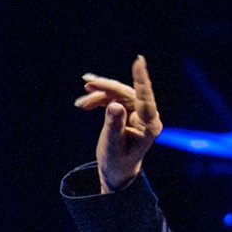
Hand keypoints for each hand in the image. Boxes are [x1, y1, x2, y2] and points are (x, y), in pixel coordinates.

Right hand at [74, 55, 162, 192]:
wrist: (116, 170)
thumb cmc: (117, 162)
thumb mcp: (113, 146)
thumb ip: (114, 126)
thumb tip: (115, 105)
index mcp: (150, 127)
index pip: (146, 99)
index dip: (141, 79)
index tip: (138, 61)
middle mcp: (147, 117)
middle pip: (128, 93)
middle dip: (106, 88)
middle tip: (87, 84)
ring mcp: (139, 113)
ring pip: (118, 94)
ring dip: (99, 95)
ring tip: (81, 104)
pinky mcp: (129, 110)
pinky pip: (114, 98)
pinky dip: (99, 98)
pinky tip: (85, 103)